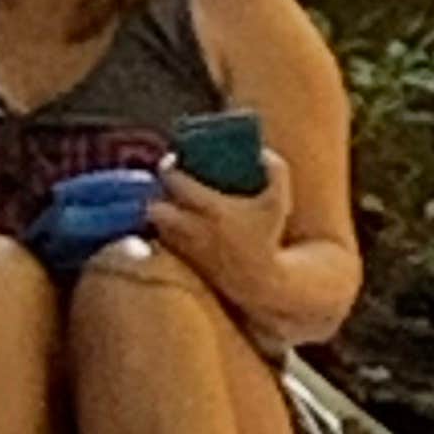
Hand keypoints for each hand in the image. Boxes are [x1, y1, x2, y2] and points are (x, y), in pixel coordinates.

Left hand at [145, 151, 293, 320]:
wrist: (259, 281)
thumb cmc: (267, 238)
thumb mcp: (279, 202)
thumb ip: (276, 172)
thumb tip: (262, 152)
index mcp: (212, 209)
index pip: (175, 182)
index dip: (168, 166)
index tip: (173, 160)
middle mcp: (193, 228)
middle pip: (154, 207)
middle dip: (155, 193)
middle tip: (167, 186)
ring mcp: (186, 246)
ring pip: (154, 224)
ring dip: (158, 211)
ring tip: (170, 202)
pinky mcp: (184, 260)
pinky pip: (161, 240)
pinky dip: (163, 229)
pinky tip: (176, 223)